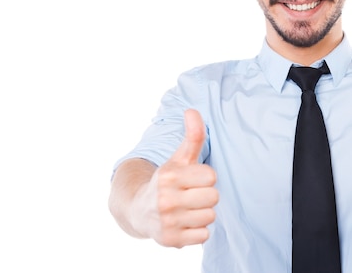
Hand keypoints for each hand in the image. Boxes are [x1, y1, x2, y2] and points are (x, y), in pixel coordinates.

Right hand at [130, 109, 218, 246]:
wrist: (138, 209)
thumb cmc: (167, 181)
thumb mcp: (178, 158)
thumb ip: (192, 136)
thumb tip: (193, 110)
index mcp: (168, 175)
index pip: (211, 176)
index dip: (206, 177)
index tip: (193, 179)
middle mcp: (166, 199)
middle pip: (213, 197)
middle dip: (206, 195)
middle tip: (191, 195)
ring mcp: (167, 221)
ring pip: (210, 217)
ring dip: (202, 213)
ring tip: (187, 209)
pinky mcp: (170, 240)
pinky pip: (203, 236)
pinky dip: (197, 231)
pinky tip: (184, 223)